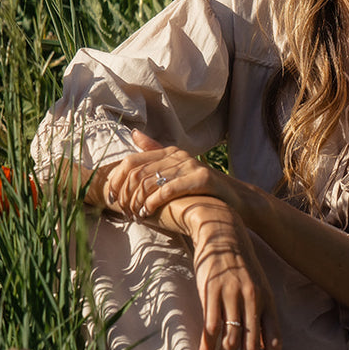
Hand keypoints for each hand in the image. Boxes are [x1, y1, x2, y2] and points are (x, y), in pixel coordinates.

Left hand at [99, 129, 244, 224]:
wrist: (236, 200)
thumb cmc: (202, 189)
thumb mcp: (177, 170)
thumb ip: (155, 152)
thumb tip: (134, 134)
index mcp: (169, 152)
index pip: (131, 161)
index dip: (117, 179)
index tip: (112, 197)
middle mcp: (178, 155)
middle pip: (137, 172)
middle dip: (126, 194)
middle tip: (123, 211)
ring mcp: (190, 166)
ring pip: (150, 181)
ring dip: (138, 201)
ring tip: (135, 215)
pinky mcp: (201, 179)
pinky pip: (169, 189)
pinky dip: (154, 202)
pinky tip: (148, 213)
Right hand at [191, 205, 281, 349]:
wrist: (222, 231)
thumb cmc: (239, 263)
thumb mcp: (255, 287)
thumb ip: (258, 315)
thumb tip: (258, 346)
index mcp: (268, 302)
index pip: (274, 342)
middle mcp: (253, 301)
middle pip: (252, 346)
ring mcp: (232, 296)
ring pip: (231, 340)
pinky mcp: (212, 292)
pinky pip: (211, 326)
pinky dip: (207, 346)